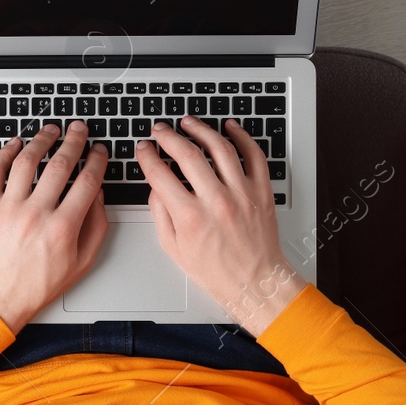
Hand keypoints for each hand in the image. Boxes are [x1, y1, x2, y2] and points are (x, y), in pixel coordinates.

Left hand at [0, 121, 109, 332]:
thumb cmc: (39, 283)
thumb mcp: (82, 262)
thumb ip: (96, 227)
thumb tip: (98, 195)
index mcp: (63, 227)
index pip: (87, 181)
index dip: (97, 160)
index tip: (99, 151)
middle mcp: (36, 214)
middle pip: (60, 164)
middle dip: (74, 141)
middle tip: (79, 129)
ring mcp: (9, 208)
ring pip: (27, 161)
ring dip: (41, 140)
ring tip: (50, 130)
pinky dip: (5, 153)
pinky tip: (16, 144)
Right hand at [135, 116, 303, 334]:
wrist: (255, 282)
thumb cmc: (216, 270)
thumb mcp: (174, 248)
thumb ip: (160, 214)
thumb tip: (156, 186)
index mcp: (190, 218)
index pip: (160, 174)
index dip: (147, 156)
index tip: (144, 148)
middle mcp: (216, 202)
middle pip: (187, 154)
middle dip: (168, 137)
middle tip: (160, 130)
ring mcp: (242, 194)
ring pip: (220, 148)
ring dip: (201, 129)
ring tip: (189, 123)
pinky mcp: (261, 191)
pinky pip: (253, 155)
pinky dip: (242, 136)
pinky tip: (229, 127)